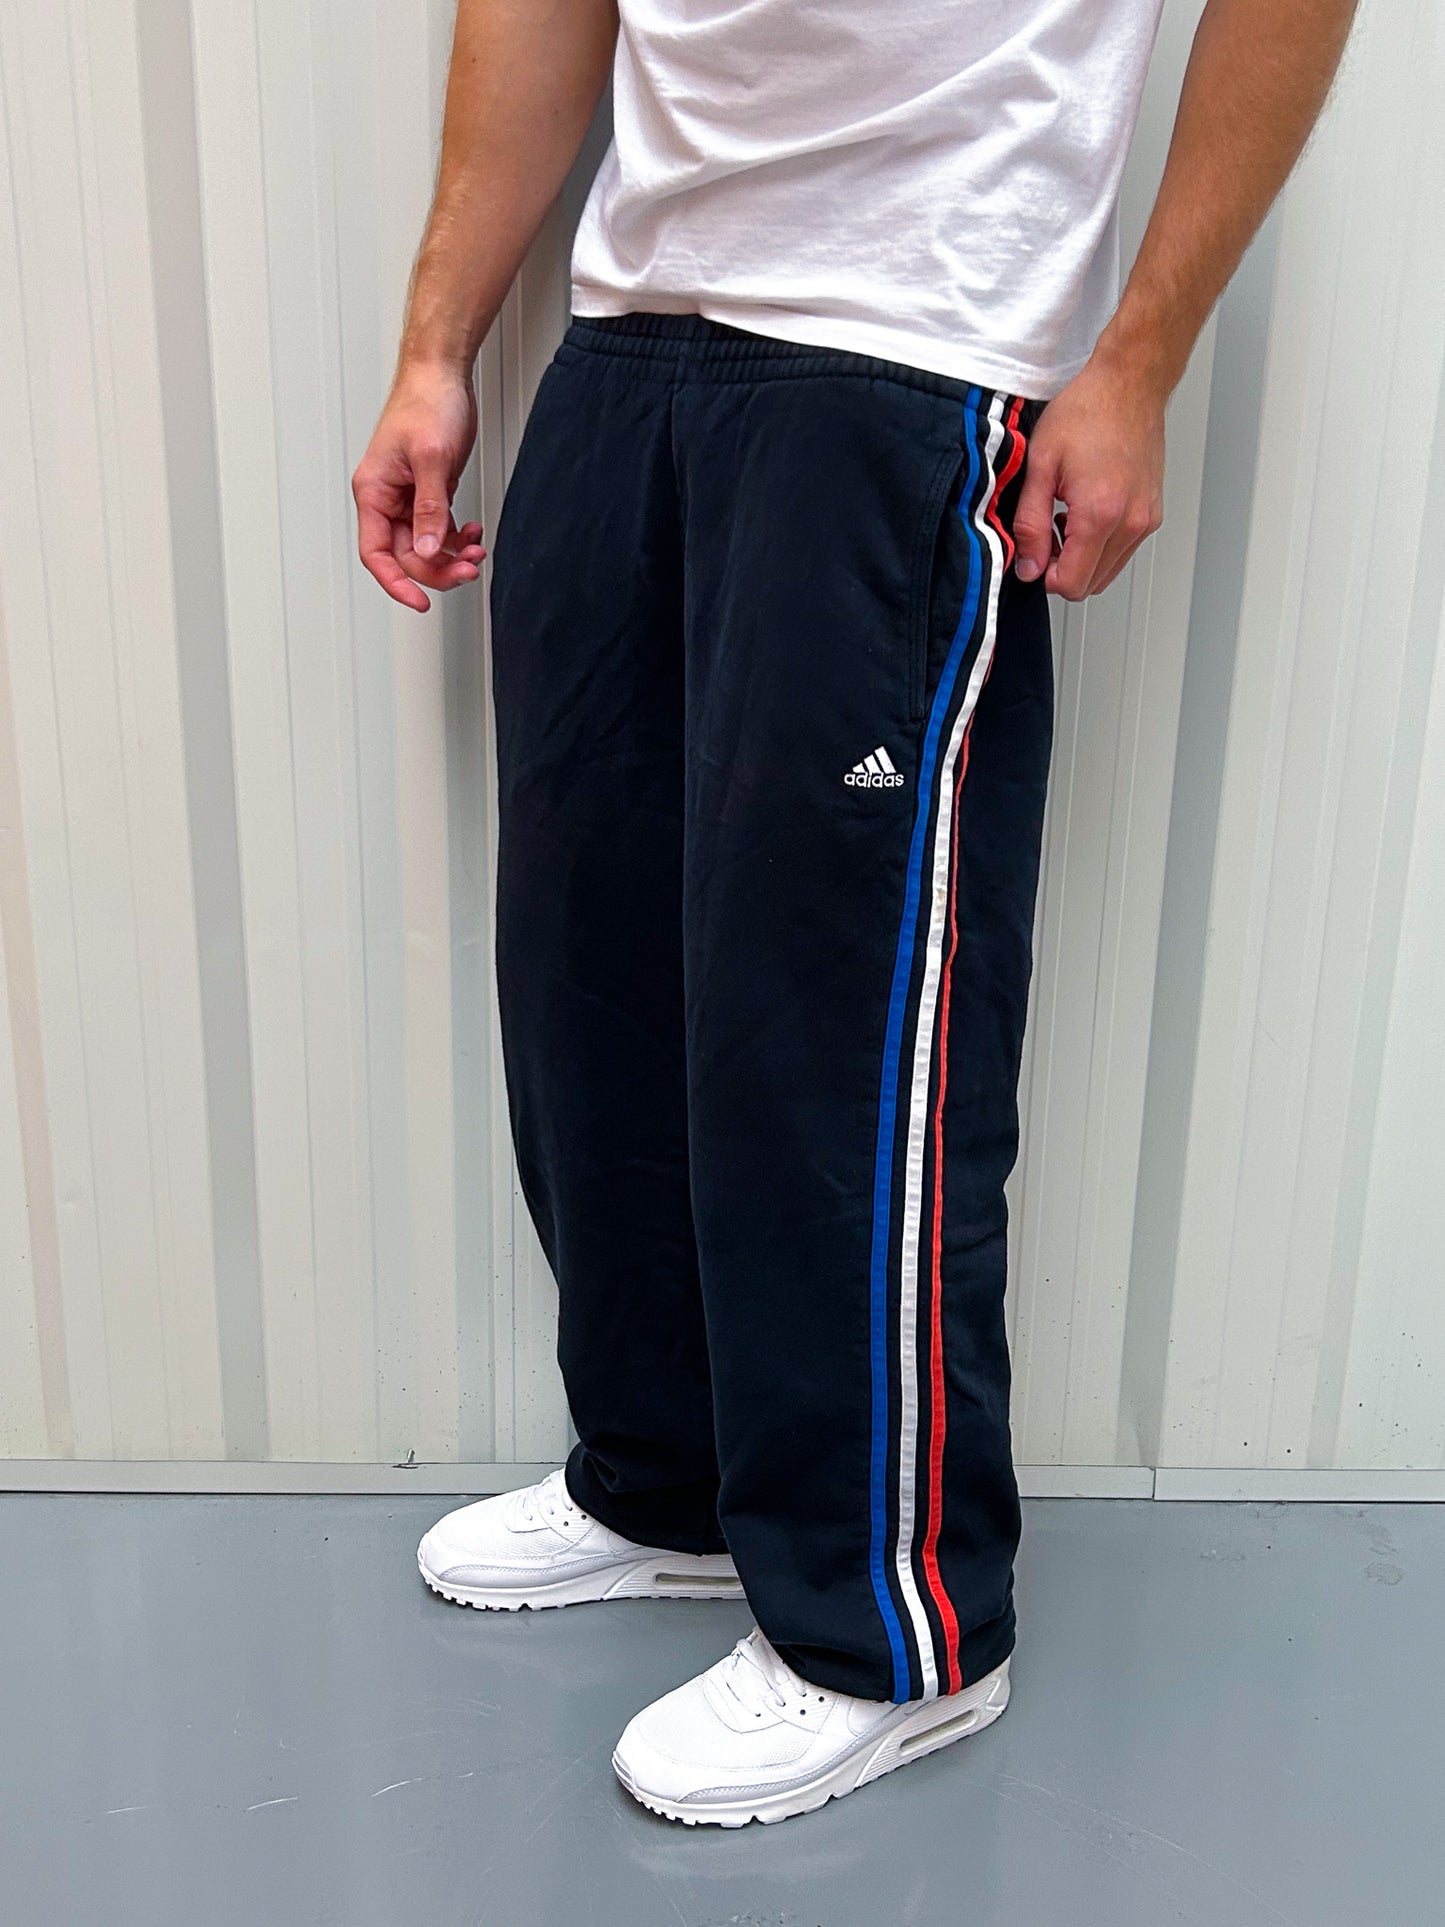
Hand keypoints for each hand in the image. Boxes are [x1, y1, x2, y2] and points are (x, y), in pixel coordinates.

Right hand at [352, 361, 485, 611]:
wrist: (443, 374)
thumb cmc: (427, 403)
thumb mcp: (432, 459)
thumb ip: (429, 509)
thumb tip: (426, 550)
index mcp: (374, 491)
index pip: (376, 553)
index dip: (396, 583)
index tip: (420, 603)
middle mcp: (387, 499)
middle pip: (406, 555)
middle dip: (438, 567)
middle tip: (468, 569)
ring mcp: (408, 497)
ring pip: (425, 546)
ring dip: (452, 555)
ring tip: (476, 551)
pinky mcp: (429, 492)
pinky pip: (439, 530)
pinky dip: (457, 538)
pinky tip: (474, 533)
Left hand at [1011, 354, 1164, 600]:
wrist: (1129, 384)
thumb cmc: (1088, 412)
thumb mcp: (1040, 466)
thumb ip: (1029, 524)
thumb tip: (1027, 566)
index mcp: (1101, 513)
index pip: (1072, 584)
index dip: (1044, 576)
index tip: (1034, 552)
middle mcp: (1131, 522)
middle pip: (1091, 585)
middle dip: (1062, 569)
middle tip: (1046, 533)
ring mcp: (1146, 519)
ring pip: (1107, 572)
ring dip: (1082, 558)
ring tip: (1065, 519)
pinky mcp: (1153, 513)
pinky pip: (1123, 551)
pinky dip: (1100, 544)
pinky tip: (1085, 513)